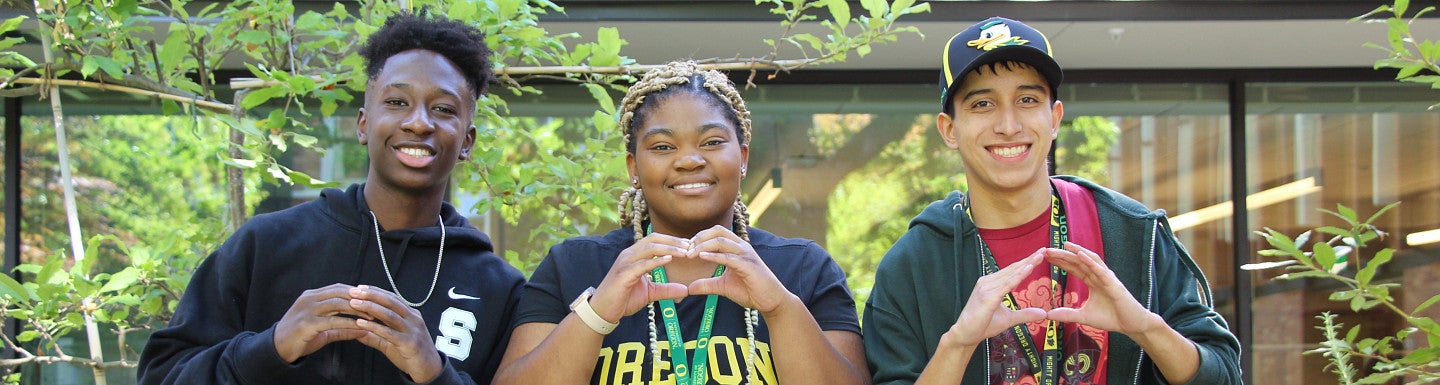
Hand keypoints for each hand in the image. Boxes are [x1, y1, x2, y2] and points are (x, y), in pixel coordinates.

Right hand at [273, 283, 368, 362]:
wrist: (277, 348)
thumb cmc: (300, 337)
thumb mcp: (322, 330)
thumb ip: (341, 327)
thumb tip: (362, 329)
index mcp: (312, 296)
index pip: (338, 288)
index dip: (356, 292)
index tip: (372, 299)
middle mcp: (309, 299)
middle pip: (340, 293)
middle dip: (360, 299)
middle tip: (376, 307)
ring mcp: (307, 310)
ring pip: (338, 304)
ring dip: (357, 309)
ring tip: (371, 317)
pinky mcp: (307, 323)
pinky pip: (332, 320)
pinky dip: (348, 323)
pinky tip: (359, 327)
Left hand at [348, 285, 443, 382]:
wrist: (430, 370)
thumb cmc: (411, 354)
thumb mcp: (392, 342)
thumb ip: (376, 336)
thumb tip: (356, 331)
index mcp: (411, 315)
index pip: (392, 297)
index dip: (376, 291)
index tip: (359, 288)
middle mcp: (413, 319)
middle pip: (391, 302)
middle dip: (371, 295)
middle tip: (354, 292)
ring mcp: (413, 330)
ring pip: (390, 314)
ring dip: (370, 307)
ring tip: (354, 304)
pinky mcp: (410, 343)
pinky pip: (390, 333)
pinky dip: (374, 327)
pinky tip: (361, 323)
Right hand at [589, 232, 690, 321]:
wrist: (602, 311)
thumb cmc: (623, 299)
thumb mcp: (650, 293)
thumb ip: (666, 289)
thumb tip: (686, 290)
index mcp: (634, 255)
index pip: (655, 240)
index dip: (672, 240)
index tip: (690, 245)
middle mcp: (629, 255)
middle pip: (654, 239)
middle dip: (673, 241)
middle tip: (691, 245)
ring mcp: (625, 263)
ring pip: (649, 248)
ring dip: (669, 248)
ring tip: (685, 252)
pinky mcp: (623, 274)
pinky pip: (642, 264)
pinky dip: (656, 261)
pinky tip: (669, 260)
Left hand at [684, 225, 791, 313]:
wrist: (770, 301)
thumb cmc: (750, 291)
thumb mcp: (723, 287)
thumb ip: (707, 284)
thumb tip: (689, 288)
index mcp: (736, 248)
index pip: (715, 233)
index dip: (699, 238)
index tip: (685, 249)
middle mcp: (741, 247)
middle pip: (717, 231)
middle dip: (699, 238)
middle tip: (685, 250)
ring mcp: (746, 255)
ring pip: (721, 241)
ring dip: (703, 246)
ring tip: (690, 255)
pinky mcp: (748, 265)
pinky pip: (729, 257)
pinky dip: (714, 256)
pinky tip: (702, 257)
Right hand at [945, 250, 1047, 349]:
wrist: (965, 335)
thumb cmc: (983, 325)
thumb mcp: (1009, 319)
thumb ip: (1025, 314)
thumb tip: (1043, 313)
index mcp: (991, 284)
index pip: (1012, 271)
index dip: (1026, 262)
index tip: (1040, 254)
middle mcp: (987, 282)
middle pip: (1013, 268)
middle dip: (1029, 258)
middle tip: (1044, 249)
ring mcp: (986, 288)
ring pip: (1011, 273)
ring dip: (1027, 263)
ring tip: (1041, 255)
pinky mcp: (988, 297)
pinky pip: (1007, 284)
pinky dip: (1019, 276)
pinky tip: (1029, 268)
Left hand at [1042, 242, 1163, 335]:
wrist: (1132, 325)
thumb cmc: (1112, 318)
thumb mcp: (1084, 317)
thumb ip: (1067, 314)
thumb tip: (1048, 315)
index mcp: (1093, 281)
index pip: (1074, 268)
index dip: (1061, 261)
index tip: (1045, 256)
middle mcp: (1099, 276)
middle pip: (1079, 261)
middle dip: (1064, 254)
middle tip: (1047, 249)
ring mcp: (1108, 279)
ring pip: (1091, 261)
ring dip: (1077, 252)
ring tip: (1064, 245)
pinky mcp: (1114, 285)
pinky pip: (1101, 271)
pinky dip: (1090, 262)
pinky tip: (1080, 255)